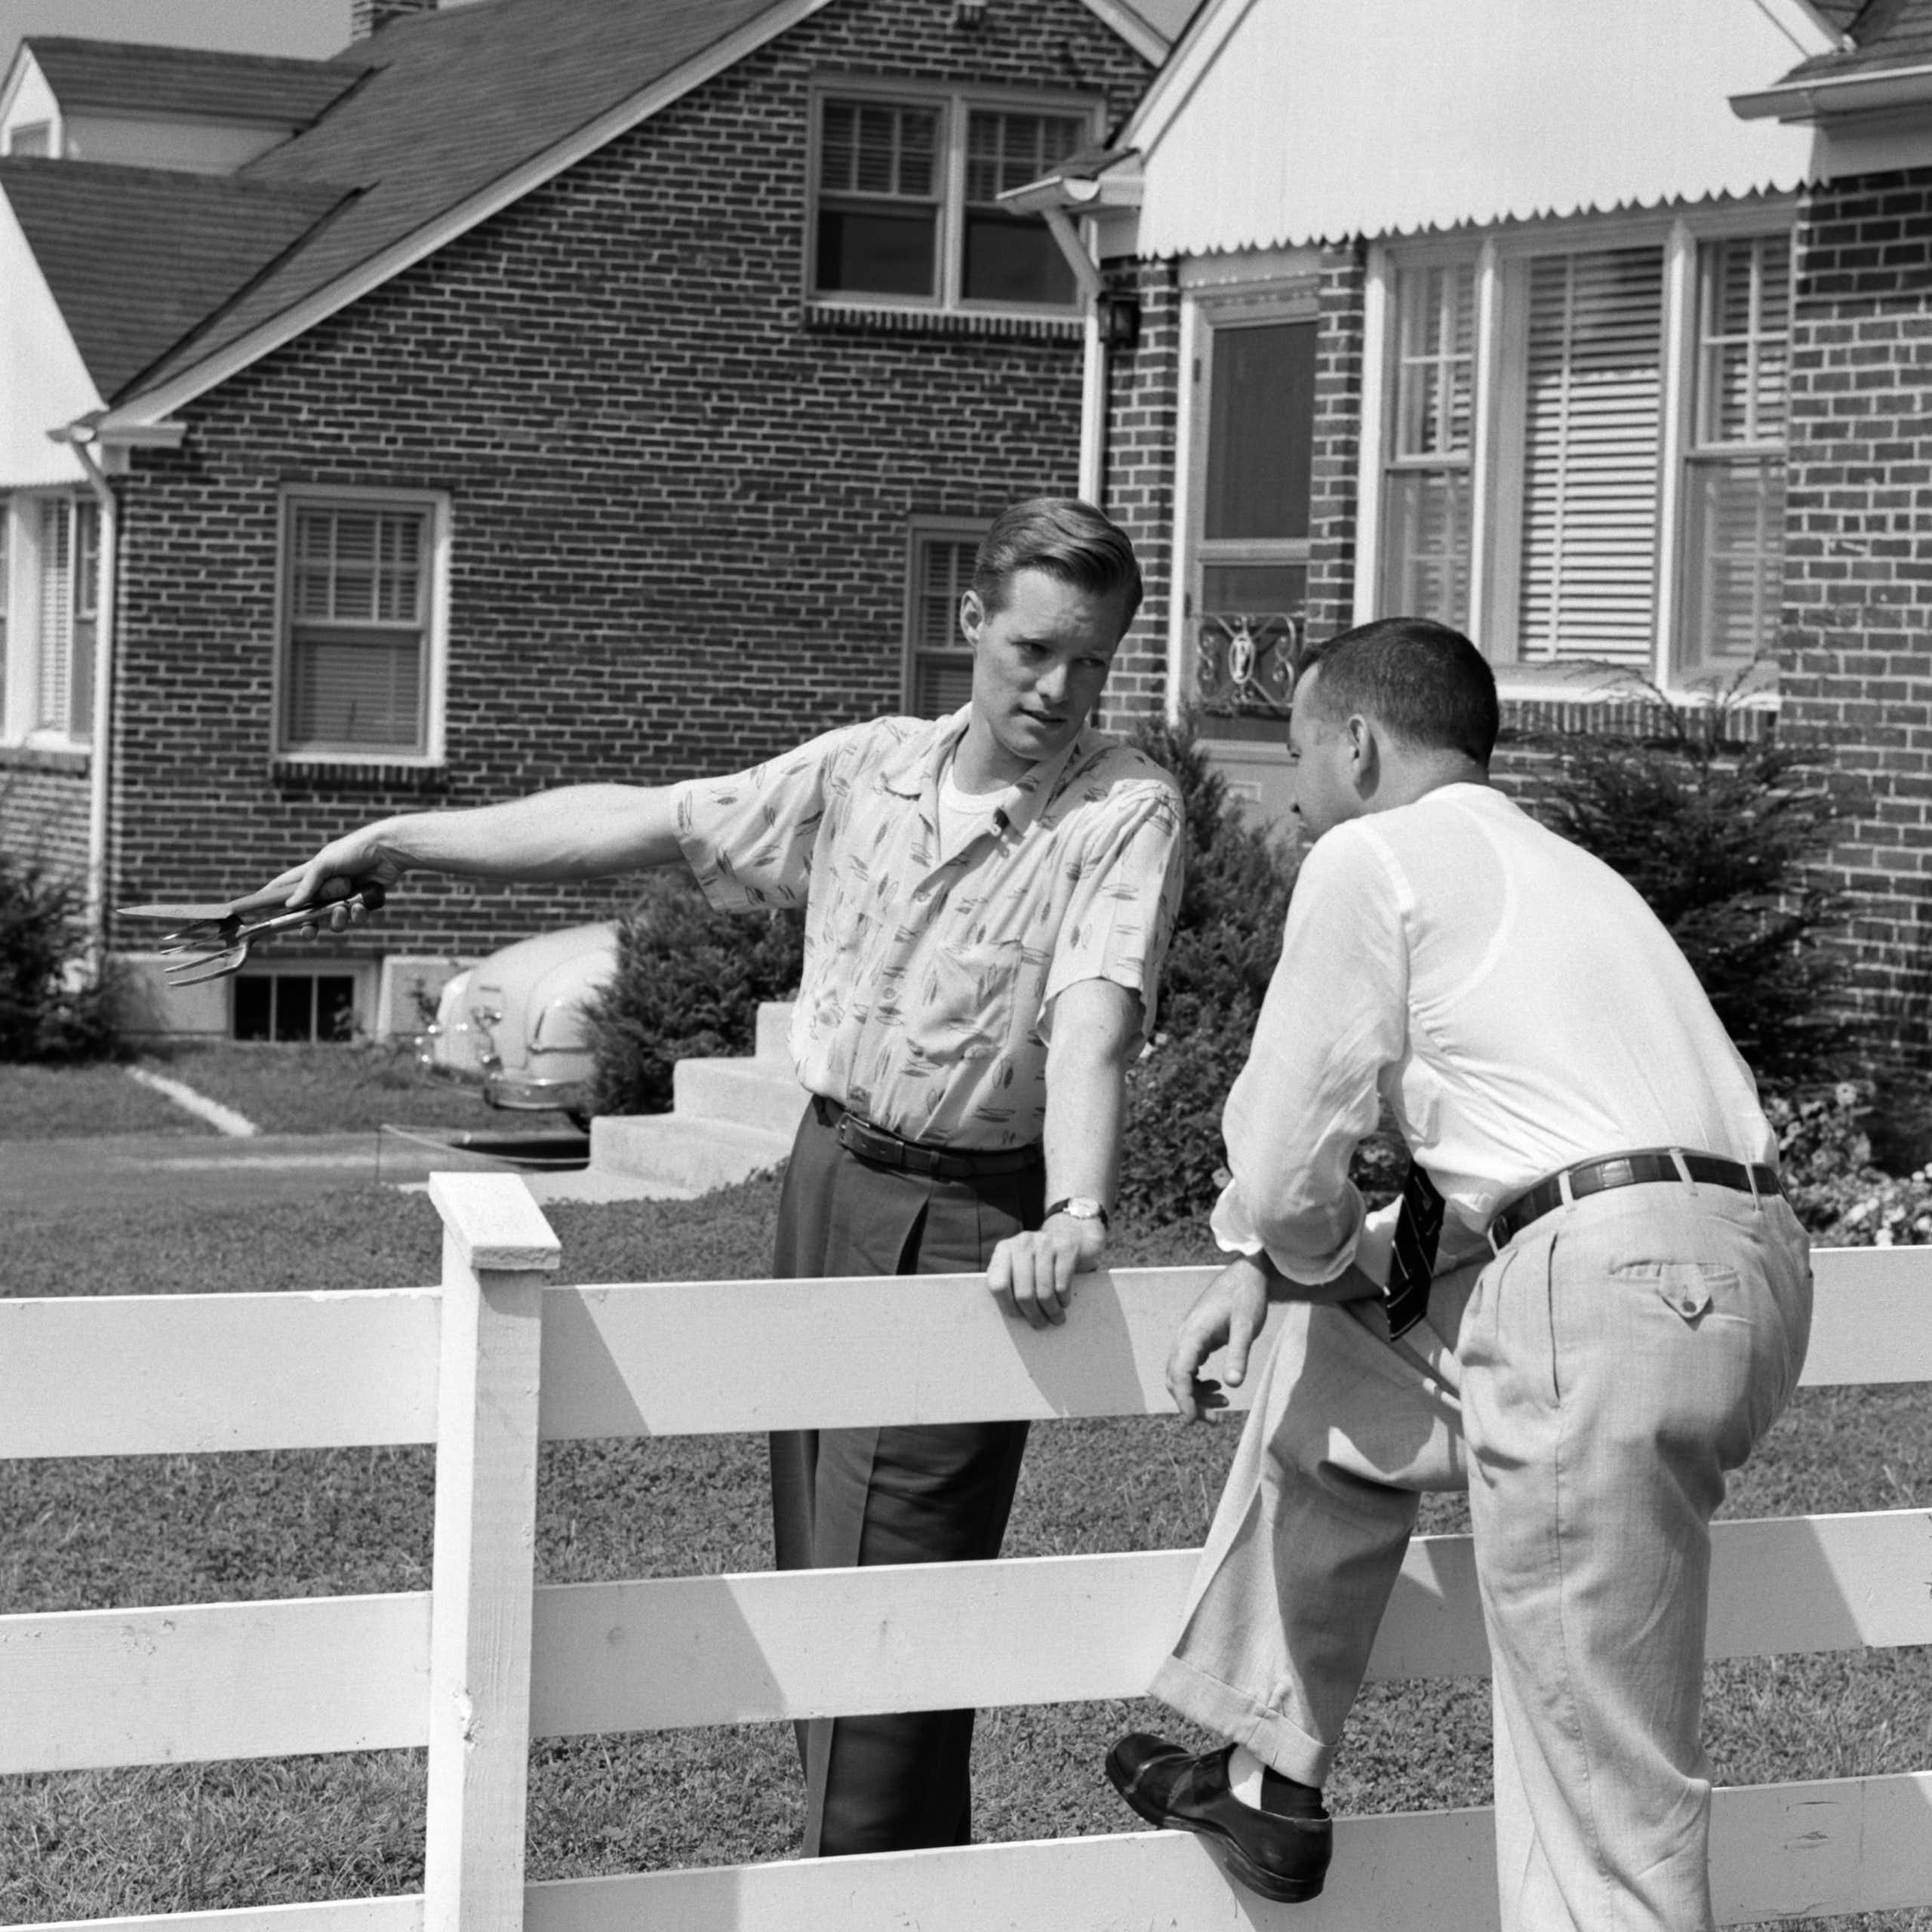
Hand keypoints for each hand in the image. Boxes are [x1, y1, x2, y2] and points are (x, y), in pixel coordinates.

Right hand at [230, 829, 404, 931]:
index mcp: (313, 872)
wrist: (390, 849)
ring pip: (333, 919)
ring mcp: (345, 895)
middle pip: (309, 913)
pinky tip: (360, 905)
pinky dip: (357, 914)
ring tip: (343, 909)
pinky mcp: (364, 900)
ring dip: (336, 919)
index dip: (272, 897)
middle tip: (308, 930)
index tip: (256, 909)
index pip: (286, 885)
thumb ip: (307, 884)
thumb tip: (289, 905)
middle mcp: (327, 885)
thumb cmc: (355, 849)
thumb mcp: (325, 863)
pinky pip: (355, 917)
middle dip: (307, 925)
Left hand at [987, 1210, 1104, 1329]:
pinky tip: (1064, 1302)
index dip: (1007, 1306)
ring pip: (1044, 1291)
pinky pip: (1062, 1284)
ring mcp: (1044, 1243)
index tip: (1017, 1317)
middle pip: (1023, 1292)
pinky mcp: (1066, 1247)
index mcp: (1004, 1250)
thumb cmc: (1041, 1259)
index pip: (998, 1284)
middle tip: (1040, 1324)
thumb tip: (1010, 1319)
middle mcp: (1021, 1243)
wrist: (1073, 1232)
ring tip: (1055, 1318)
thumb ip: (1012, 1282)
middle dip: (1033, 1314)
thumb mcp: (1022, 1265)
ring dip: (1051, 1311)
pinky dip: (1063, 1299)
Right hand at [1166, 1254, 1272, 1421]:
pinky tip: (1219, 1387)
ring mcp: (1188, 1338)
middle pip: (1176, 1378)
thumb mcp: (1247, 1326)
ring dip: (1197, 1394)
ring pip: (1181, 1375)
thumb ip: (1239, 1354)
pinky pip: (1189, 1367)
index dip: (1184, 1399)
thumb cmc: (1246, 1298)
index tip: (1193, 1421)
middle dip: (1191, 1402)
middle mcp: (1184, 1337)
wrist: (1246, 1276)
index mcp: (1192, 1333)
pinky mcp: (1196, 1339)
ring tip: (1223, 1404)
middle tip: (1215, 1420)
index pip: (1179, 1373)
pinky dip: (1199, 1383)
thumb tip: (1233, 1385)